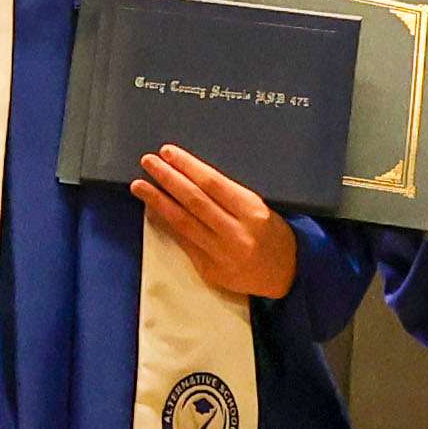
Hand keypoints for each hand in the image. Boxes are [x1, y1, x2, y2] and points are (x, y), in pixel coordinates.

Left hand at [129, 144, 301, 300]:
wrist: (288, 276)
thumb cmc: (273, 235)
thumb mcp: (261, 209)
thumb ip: (230, 195)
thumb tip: (191, 175)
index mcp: (252, 212)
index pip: (213, 183)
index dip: (187, 166)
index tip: (168, 152)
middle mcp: (236, 232)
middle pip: (194, 200)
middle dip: (167, 178)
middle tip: (147, 161)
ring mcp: (221, 253)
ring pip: (183, 222)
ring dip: (157, 201)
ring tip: (139, 185)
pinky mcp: (210, 269)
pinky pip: (182, 241)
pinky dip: (165, 224)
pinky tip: (152, 210)